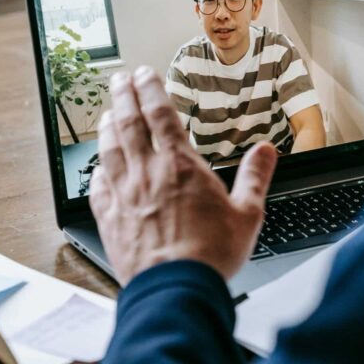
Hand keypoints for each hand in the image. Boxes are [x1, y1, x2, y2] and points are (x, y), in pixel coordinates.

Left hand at [89, 66, 277, 283]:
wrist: (175, 289)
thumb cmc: (210, 255)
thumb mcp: (247, 213)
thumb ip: (255, 177)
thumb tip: (266, 151)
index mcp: (180, 166)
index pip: (160, 114)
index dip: (150, 89)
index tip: (143, 73)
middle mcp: (147, 174)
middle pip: (129, 124)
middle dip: (123, 96)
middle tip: (119, 80)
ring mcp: (124, 196)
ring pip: (109, 150)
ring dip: (107, 128)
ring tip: (107, 114)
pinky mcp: (110, 220)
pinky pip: (97, 189)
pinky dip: (96, 173)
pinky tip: (97, 170)